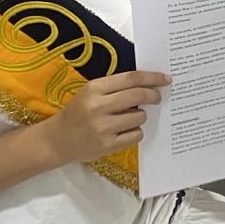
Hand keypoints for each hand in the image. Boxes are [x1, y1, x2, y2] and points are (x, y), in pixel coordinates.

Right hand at [42, 70, 169, 164]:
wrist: (58, 140)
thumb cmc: (78, 112)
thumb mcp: (91, 93)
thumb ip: (115, 87)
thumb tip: (149, 84)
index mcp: (94, 88)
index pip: (131, 78)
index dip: (152, 77)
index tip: (166, 79)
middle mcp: (98, 106)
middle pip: (138, 96)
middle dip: (154, 95)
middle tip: (158, 98)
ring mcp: (103, 127)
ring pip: (140, 116)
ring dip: (141, 116)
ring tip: (129, 118)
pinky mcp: (107, 145)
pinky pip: (136, 134)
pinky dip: (136, 131)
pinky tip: (125, 131)